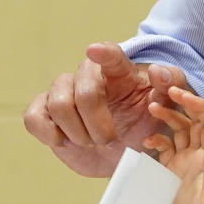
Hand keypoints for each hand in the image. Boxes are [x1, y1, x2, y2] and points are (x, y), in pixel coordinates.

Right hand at [23, 42, 189, 177]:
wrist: (126, 153)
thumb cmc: (145, 123)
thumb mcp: (166, 108)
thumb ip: (169, 87)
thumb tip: (159, 72)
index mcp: (118, 71)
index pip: (110, 55)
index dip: (103, 53)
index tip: (95, 51)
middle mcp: (86, 77)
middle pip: (83, 90)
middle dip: (97, 121)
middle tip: (109, 139)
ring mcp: (62, 93)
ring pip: (58, 105)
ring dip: (78, 132)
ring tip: (91, 142)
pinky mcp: (43, 113)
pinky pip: (34, 118)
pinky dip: (49, 134)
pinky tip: (65, 141)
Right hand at [145, 86, 203, 203]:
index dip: (196, 104)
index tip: (178, 94)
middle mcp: (200, 154)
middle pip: (191, 121)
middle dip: (179, 104)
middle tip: (160, 92)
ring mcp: (185, 162)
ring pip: (177, 131)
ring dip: (166, 118)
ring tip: (151, 109)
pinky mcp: (172, 171)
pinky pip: (164, 149)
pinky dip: (156, 140)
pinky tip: (146, 141)